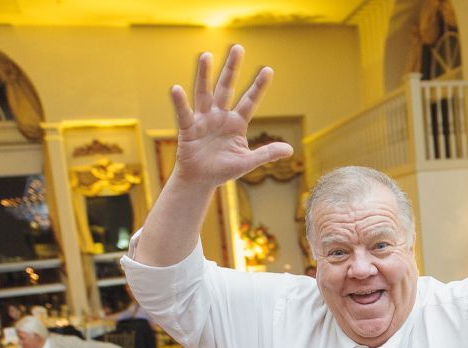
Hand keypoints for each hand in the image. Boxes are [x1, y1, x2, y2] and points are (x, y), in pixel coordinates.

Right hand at [171, 45, 292, 188]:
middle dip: (232, 69)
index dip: (258, 87)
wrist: (200, 180)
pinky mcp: (188, 128)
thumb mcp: (247, 162)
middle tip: (238, 48)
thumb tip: (290, 150)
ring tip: (206, 56)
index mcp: (236, 123)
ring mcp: (204, 120)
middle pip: (226, 88)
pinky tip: (177, 89)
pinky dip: (180, 103)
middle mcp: (220, 116)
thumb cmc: (223, 169)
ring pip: (205, 93)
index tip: (268, 70)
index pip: (249, 101)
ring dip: (204, 75)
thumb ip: (266, 153)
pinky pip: (184, 114)